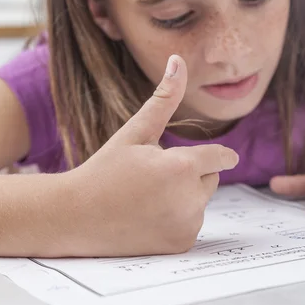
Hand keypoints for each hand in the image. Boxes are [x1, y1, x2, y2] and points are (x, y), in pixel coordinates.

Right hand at [62, 55, 238, 256]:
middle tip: (153, 178)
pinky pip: (191, 223)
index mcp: (181, 168)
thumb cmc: (104, 169)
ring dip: (184, 197)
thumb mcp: (134, 132)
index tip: (229, 157)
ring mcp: (186, 225)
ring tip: (147, 199)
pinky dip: (178, 220)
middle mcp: (189, 199)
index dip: (220, 155)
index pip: (220, 158)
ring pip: (201, 202)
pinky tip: (149, 219)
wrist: (75, 217)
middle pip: (210, 180)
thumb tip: (179, 60)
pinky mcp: (181, 244)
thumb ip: (164, 99)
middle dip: (190, 174)